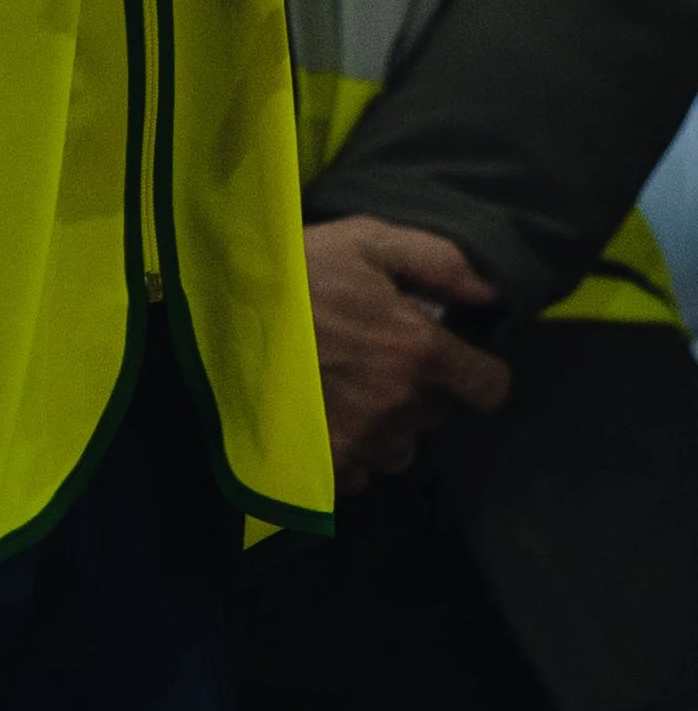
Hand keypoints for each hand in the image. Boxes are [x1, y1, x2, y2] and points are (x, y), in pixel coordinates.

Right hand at [304, 216, 510, 493]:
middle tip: (374, 355)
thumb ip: (438, 261)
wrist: (217, 311)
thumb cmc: (297, 269)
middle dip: (417, 388)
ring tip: (345, 388)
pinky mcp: (327, 467)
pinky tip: (320, 413)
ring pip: (401, 446)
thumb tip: (492, 291)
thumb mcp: (365, 240)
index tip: (456, 360)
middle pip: (436, 414)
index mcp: (418, 350)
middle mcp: (401, 405)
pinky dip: (349, 448)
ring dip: (386, 423)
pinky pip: (360, 470)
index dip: (480, 373)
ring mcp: (363, 441)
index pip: (489, 388)